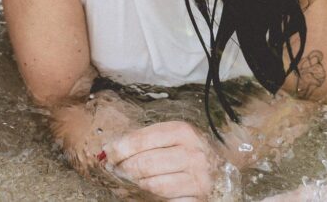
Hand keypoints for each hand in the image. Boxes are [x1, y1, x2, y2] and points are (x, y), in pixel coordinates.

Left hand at [101, 121, 221, 200]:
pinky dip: (150, 198)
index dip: (119, 149)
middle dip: (124, 169)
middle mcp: (193, 153)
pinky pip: (166, 201)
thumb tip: (107, 151)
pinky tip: (145, 193)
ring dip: (135, 185)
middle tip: (115, 170)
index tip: (107, 154)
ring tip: (130, 180)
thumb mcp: (168, 137)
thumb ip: (141, 140)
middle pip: (145, 164)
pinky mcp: (197, 199)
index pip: (141, 140)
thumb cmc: (184, 149)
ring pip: (153, 185)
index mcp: (182, 131)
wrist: (219, 167)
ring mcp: (198, 178)